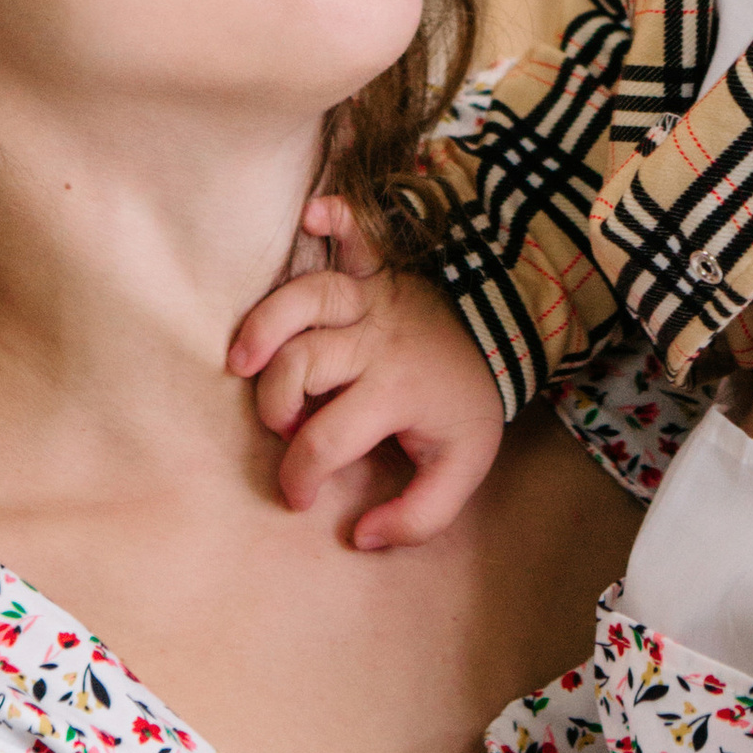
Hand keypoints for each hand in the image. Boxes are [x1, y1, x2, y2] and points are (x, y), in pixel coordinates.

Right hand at [228, 197, 506, 548]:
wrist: (508, 341)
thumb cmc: (468, 405)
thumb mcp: (460, 471)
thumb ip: (418, 517)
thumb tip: (362, 536)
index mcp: (396, 392)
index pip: (327, 439)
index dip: (299, 476)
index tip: (300, 495)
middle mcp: (378, 341)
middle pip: (303, 364)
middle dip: (277, 404)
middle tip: (285, 428)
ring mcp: (376, 299)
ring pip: (307, 299)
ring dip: (267, 326)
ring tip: (244, 360)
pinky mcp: (378, 270)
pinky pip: (357, 232)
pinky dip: (336, 218)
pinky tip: (312, 215)